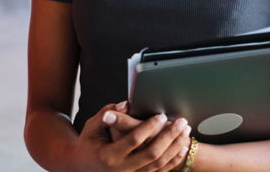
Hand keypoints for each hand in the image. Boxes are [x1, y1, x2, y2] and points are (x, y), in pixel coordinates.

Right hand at [71, 103, 190, 171]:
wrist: (85, 168)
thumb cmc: (89, 144)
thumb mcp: (91, 127)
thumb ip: (107, 114)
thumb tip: (126, 104)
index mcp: (109, 155)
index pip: (134, 140)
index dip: (149, 128)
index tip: (161, 116)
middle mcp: (122, 169)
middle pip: (152, 154)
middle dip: (169, 136)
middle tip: (181, 122)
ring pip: (160, 164)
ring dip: (175, 147)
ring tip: (185, 131)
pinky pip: (160, 171)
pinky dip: (173, 160)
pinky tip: (181, 147)